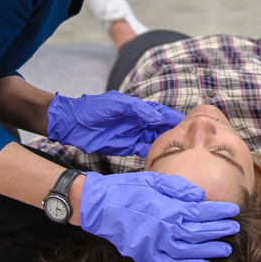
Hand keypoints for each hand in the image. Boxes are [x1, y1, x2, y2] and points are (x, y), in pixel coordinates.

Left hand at [46, 91, 184, 156]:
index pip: (159, 113)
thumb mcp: (116, 104)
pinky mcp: (126, 146)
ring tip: (179, 149)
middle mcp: (138, 122)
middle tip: (188, 139)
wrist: (73, 123)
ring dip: (164, 143)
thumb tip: (157, 118)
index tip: (185, 122)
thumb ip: (138, 110)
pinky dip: (152, 152)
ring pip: (154, 139)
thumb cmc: (93, 108)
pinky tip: (162, 156)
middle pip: (160, 127)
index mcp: (137, 109)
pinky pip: (143, 149)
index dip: (172, 117)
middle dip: (173, 132)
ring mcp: (132, 134)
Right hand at [78, 171, 239, 261]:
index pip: (201, 212)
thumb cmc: (127, 189)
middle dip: (220, 231)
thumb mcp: (154, 180)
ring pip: (189, 251)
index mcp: (168, 208)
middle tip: (235, 229)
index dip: (220, 212)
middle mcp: (164, 229)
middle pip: (199, 233)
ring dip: (210, 250)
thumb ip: (180, 189)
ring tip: (226, 249)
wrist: (98, 205)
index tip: (234, 211)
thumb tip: (201, 196)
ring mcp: (154, 245)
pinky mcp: (145, 255)